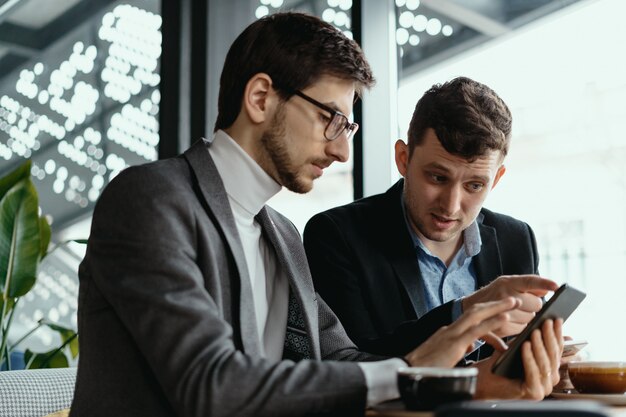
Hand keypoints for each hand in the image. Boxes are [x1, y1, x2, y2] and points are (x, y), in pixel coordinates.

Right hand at [404, 297, 519, 366]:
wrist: (408, 372)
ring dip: (497, 307)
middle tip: (513, 298)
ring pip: (477, 315)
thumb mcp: (444, 356)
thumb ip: (457, 348)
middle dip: (495, 304)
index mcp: (448, 332)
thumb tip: (469, 346)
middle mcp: (450, 329)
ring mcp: (451, 334)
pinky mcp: (454, 344)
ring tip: (513, 302)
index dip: (487, 310)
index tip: (501, 307)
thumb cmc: (424, 369)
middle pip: (475, 310)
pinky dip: (492, 322)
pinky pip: (476, 330)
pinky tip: (505, 318)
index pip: (470, 316)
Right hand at [462, 275, 558, 336]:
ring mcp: (500, 312)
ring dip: (527, 320)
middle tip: (522, 306)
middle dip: (533, 307)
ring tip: (514, 314)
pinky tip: (511, 324)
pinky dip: (518, 329)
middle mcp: (504, 295)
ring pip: (530, 320)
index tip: (556, 286)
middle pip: (536, 305)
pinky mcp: (498, 328)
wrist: (469, 307)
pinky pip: (520, 331)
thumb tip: (547, 289)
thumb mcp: (507, 283)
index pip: (529, 281)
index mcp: (507, 282)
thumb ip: (528, 284)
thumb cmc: (494, 293)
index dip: (543, 283)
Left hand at [473, 318, 563, 399]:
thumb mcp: (518, 346)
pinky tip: (525, 345)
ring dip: (539, 346)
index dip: (557, 333)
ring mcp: (544, 388)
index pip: (557, 349)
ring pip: (545, 364)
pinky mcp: (535, 394)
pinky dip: (529, 358)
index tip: (556, 319)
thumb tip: (549, 323)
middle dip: (549, 337)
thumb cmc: (501, 362)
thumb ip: (533, 338)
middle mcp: (551, 379)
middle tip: (546, 322)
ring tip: (535, 332)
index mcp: (550, 368)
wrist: (484, 379)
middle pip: (553, 355)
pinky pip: (533, 373)